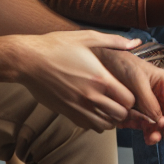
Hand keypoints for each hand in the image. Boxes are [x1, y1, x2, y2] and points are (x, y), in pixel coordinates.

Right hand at [13, 30, 143, 132]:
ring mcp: (77, 107)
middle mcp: (90, 96)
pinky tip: (94, 108)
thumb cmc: (58, 46)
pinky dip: (95, 121)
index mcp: (100, 78)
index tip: (128, 89)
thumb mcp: (88, 37)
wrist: (28, 60)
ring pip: (104, 125)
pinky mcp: (65, 113)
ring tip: (109, 105)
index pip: (128, 100)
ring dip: (110, 117)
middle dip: (124, 109)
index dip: (132, 97)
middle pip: (119, 116)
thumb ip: (115, 41)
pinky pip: (87, 126)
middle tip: (121, 99)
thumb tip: (135, 42)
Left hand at [93, 47, 163, 144]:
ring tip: (150, 139)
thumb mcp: (138, 81)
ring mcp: (150, 105)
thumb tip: (158, 120)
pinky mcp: (139, 112)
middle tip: (156, 138)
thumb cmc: (126, 66)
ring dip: (154, 133)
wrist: (106, 63)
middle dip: (163, 128)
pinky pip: (144, 125)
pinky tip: (143, 136)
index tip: (163, 125)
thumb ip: (148, 100)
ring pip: (157, 124)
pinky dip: (143, 131)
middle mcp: (161, 96)